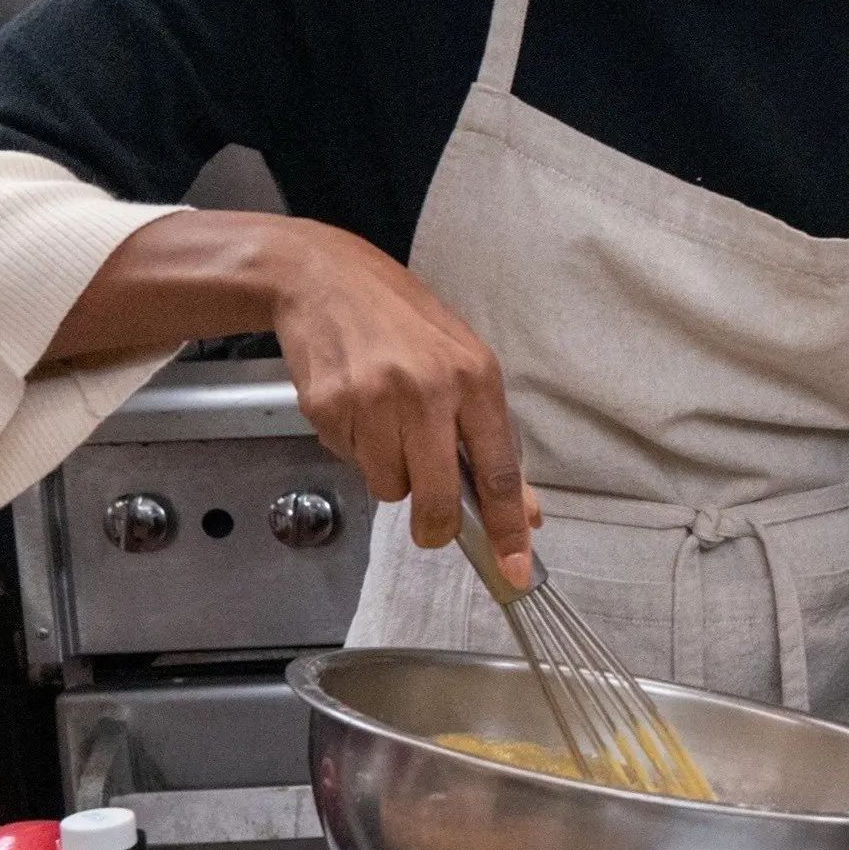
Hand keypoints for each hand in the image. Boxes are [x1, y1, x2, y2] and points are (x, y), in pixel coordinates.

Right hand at [265, 218, 539, 589]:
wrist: (324, 278)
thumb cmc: (404, 322)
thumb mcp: (465, 365)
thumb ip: (492, 441)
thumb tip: (524, 510)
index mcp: (474, 377)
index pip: (499, 470)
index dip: (508, 528)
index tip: (516, 571)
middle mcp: (427, 389)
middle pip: (438, 497)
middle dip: (435, 525)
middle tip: (432, 523)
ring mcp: (373, 399)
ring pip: (388, 487)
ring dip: (388, 471)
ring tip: (385, 422)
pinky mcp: (328, 407)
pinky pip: (349, 462)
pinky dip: (354, 448)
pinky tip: (356, 407)